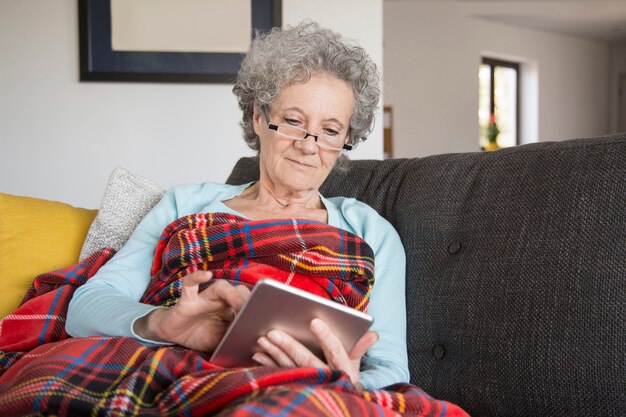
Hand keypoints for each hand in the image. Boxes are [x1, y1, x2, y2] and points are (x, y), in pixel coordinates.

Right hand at [134, 271, 249, 351]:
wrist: (173, 336)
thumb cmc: (199, 335)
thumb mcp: (219, 341)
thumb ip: (233, 339)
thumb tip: (252, 343)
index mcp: (230, 309)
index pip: (247, 303)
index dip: (255, 308)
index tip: (263, 318)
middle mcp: (220, 300)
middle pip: (238, 292)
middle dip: (247, 300)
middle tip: (253, 312)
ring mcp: (204, 297)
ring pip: (220, 286)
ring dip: (231, 293)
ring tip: (237, 300)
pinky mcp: (187, 299)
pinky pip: (190, 283)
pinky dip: (197, 277)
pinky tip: (206, 274)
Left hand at [252, 317, 377, 385]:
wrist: (336, 407)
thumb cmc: (343, 377)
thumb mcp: (354, 365)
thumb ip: (359, 348)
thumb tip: (373, 334)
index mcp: (343, 370)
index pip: (336, 352)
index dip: (326, 337)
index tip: (314, 320)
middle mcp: (326, 380)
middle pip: (307, 361)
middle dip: (290, 346)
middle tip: (273, 332)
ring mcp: (308, 386)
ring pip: (290, 368)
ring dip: (274, 354)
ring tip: (262, 339)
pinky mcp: (294, 388)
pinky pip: (279, 376)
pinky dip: (268, 365)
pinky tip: (257, 355)